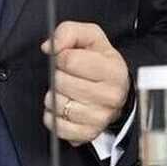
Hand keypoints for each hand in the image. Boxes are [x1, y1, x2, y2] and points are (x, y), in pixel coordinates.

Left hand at [40, 21, 130, 145]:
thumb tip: (50, 47)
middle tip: (67, 76)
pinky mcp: (89, 133)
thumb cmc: (99, 60)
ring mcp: (101, 117)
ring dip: (54, 96)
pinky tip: (62, 108)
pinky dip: (53, 117)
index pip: (69, 60)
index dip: (61, 56)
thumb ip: (68, 32)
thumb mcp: (89, 37)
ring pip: (57, 104)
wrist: (115, 88)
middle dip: (57, 76)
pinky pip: (58, 127)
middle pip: (61, 82)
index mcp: (113, 70)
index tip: (66, 59)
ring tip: (65, 91)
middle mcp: (111, 96)